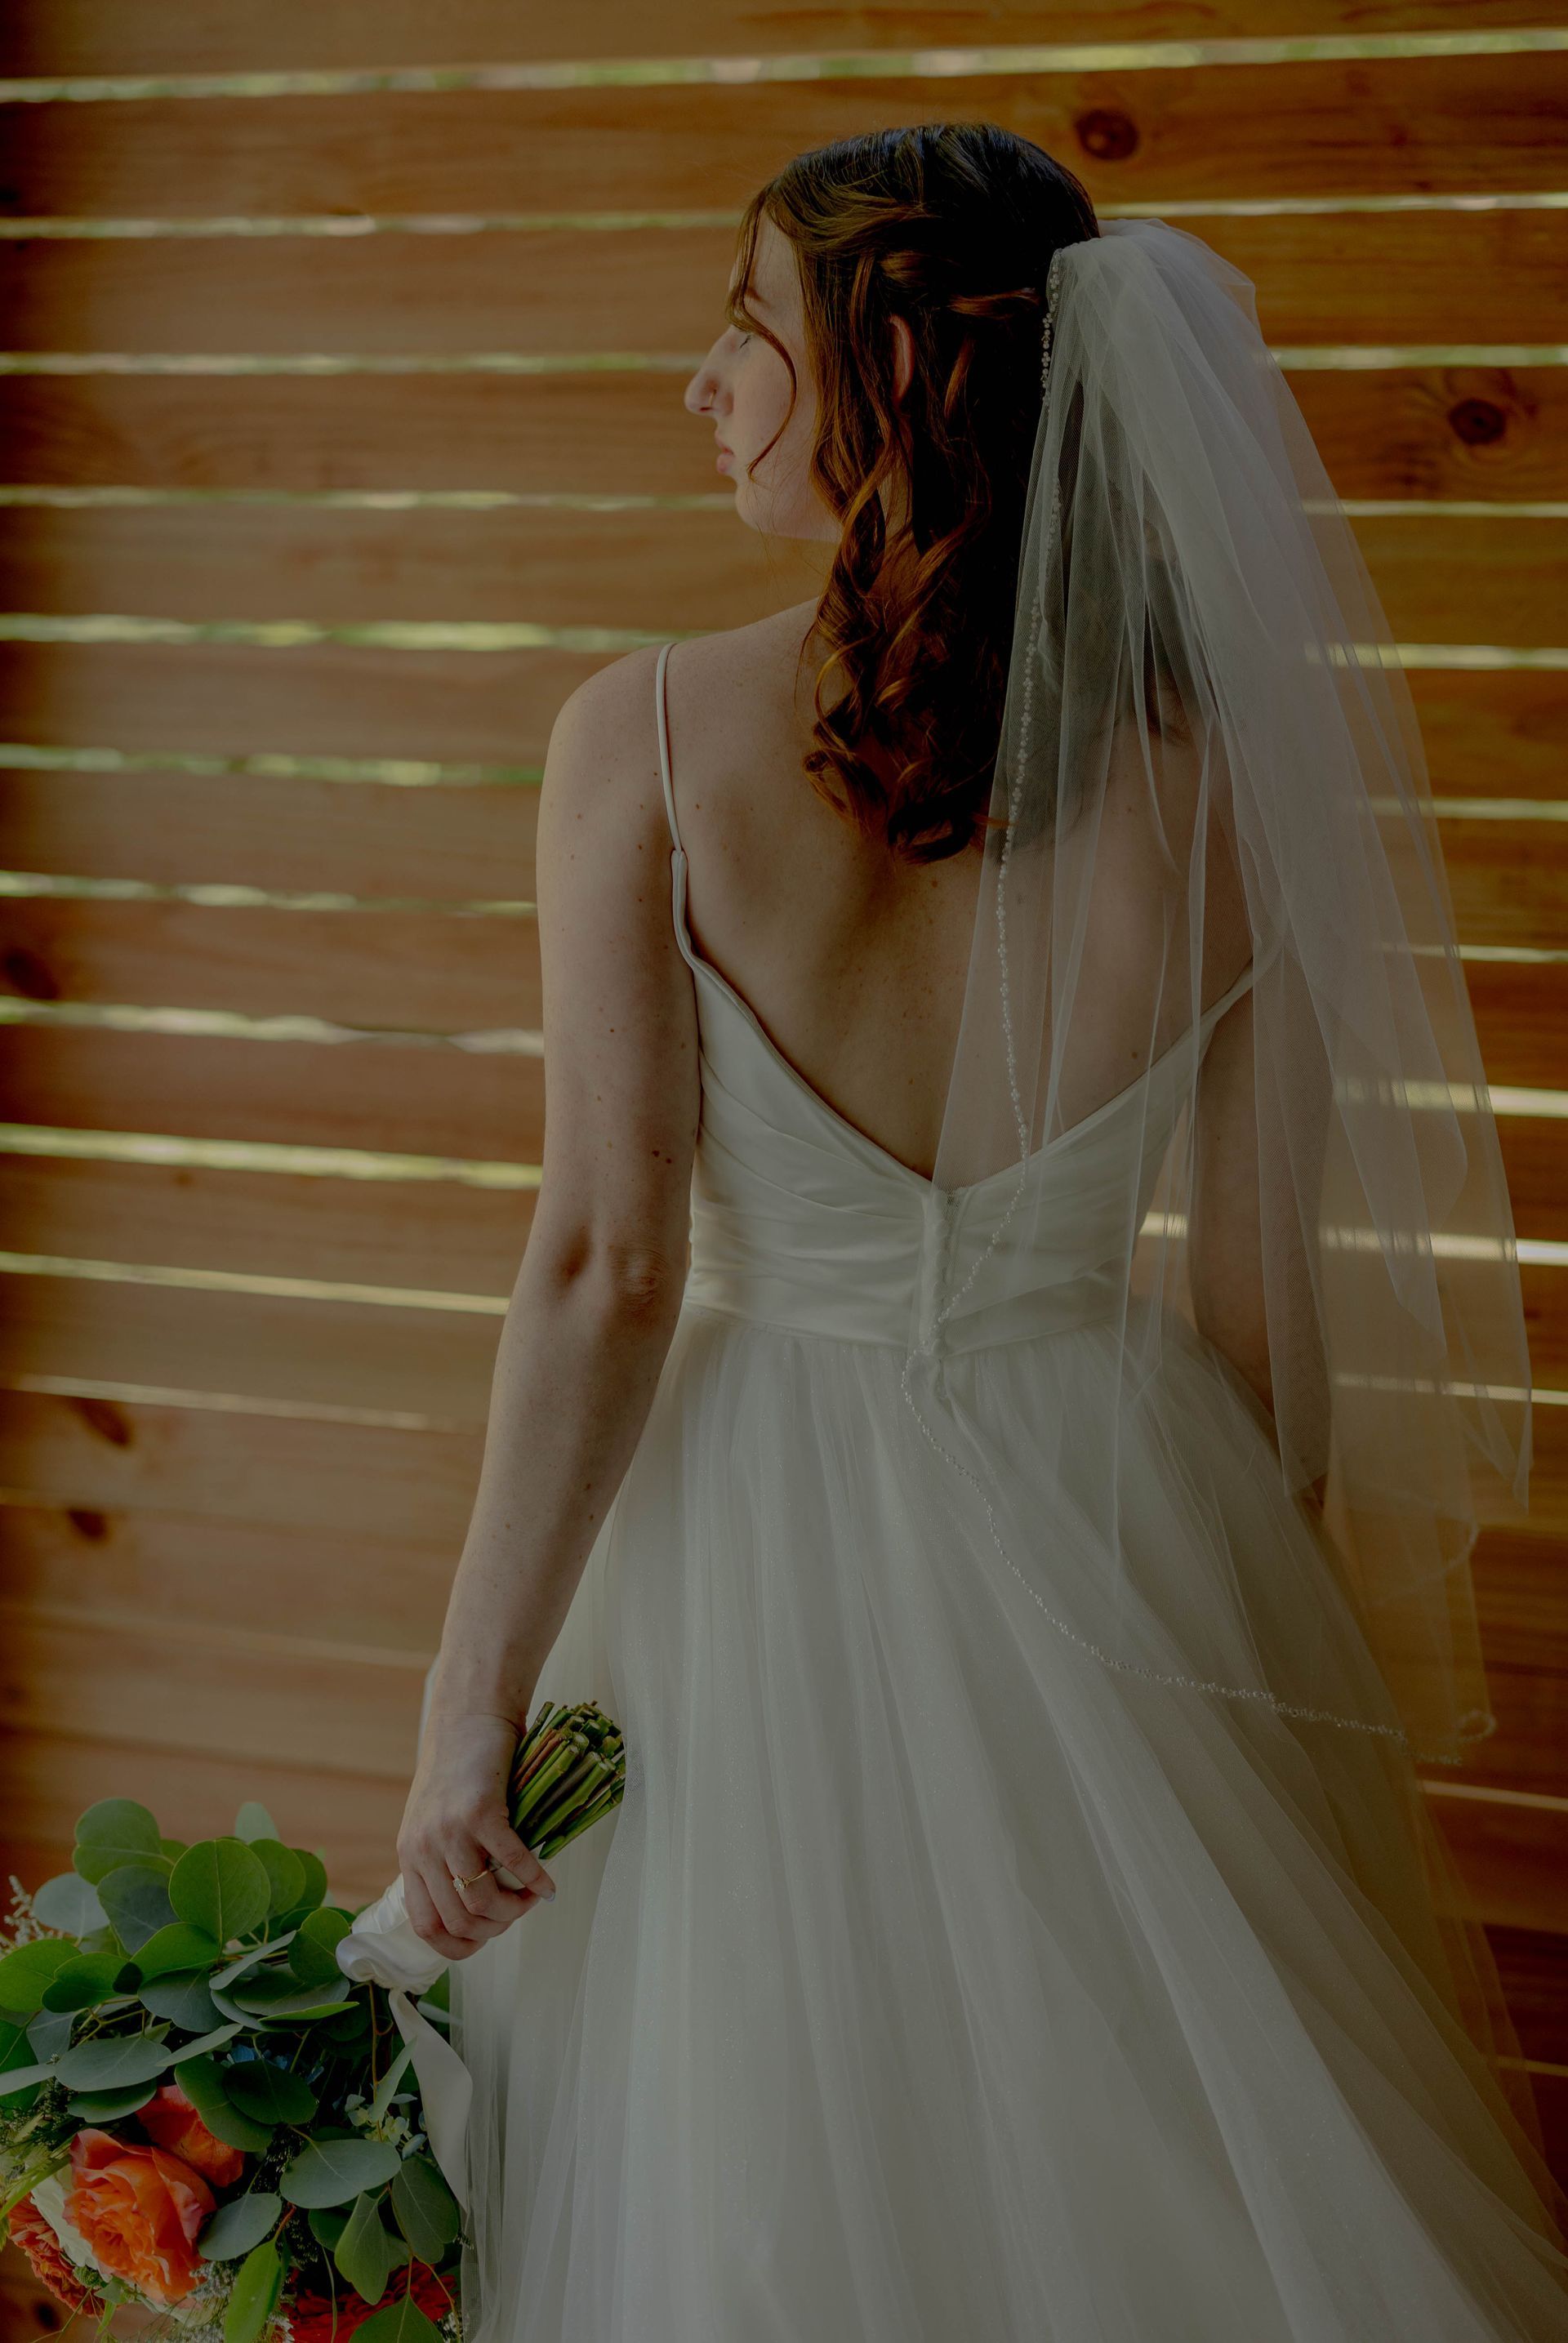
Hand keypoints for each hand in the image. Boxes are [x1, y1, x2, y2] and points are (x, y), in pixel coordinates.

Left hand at [396, 1710, 556, 1961]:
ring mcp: (449, 1831)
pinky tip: (547, 1882)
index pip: (425, 1927)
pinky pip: (511, 1862)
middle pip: (459, 1921)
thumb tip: (477, 1906)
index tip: (487, 1939)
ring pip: (481, 1901)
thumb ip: (445, 1859)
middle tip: (518, 1914)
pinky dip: (534, 1880)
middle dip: (496, 1929)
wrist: (469, 1716)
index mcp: (410, 1856)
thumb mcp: (436, 1821)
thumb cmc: (460, 1768)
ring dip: (515, 1910)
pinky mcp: (479, 1812)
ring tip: (532, 1898)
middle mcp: (423, 1849)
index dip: (459, 1946)